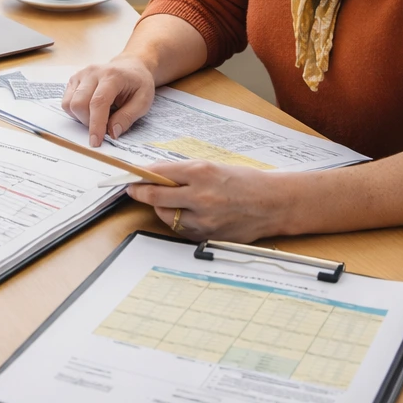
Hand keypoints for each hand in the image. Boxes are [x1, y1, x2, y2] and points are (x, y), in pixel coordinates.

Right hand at [63, 55, 156, 145]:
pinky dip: (75, 112)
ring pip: (69, 104)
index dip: (95, 124)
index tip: (96, 142)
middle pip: (79, 104)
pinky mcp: (74, 80)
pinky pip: (66, 102)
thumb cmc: (138, 84)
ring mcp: (81, 75)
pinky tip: (89, 110)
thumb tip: (112, 133)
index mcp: (112, 76)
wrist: (130, 67)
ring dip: (81, 118)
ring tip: (97, 116)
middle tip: (103, 126)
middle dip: (88, 122)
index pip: (98, 102)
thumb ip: (127, 117)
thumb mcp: (143, 101)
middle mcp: (93, 72)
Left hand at [127, 160, 291, 242]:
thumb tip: (154, 174)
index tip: (128, 176)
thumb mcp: (213, 167)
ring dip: (161, 207)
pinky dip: (178, 220)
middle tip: (133, 190)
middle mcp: (200, 196)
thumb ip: (184, 172)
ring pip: (166, 215)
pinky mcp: (208, 235)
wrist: (274, 203)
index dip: (138, 176)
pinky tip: (187, 213)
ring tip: (171, 200)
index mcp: (201, 172)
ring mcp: (204, 219)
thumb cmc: (245, 181)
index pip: (158, 174)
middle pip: (155, 197)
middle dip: (139, 192)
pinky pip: (181, 229)